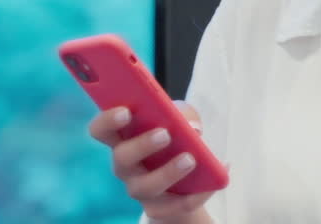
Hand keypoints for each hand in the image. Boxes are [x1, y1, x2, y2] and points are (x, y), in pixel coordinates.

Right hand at [88, 101, 215, 222]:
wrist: (185, 183)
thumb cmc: (176, 140)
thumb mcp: (181, 119)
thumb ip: (183, 114)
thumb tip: (191, 127)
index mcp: (123, 138)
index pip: (101, 130)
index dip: (108, 120)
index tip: (125, 111)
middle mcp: (125, 166)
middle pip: (122, 157)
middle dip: (142, 145)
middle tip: (165, 134)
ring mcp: (140, 189)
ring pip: (147, 186)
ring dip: (169, 171)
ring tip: (191, 159)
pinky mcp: (159, 209)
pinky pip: (178, 204)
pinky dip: (200, 191)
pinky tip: (219, 173)